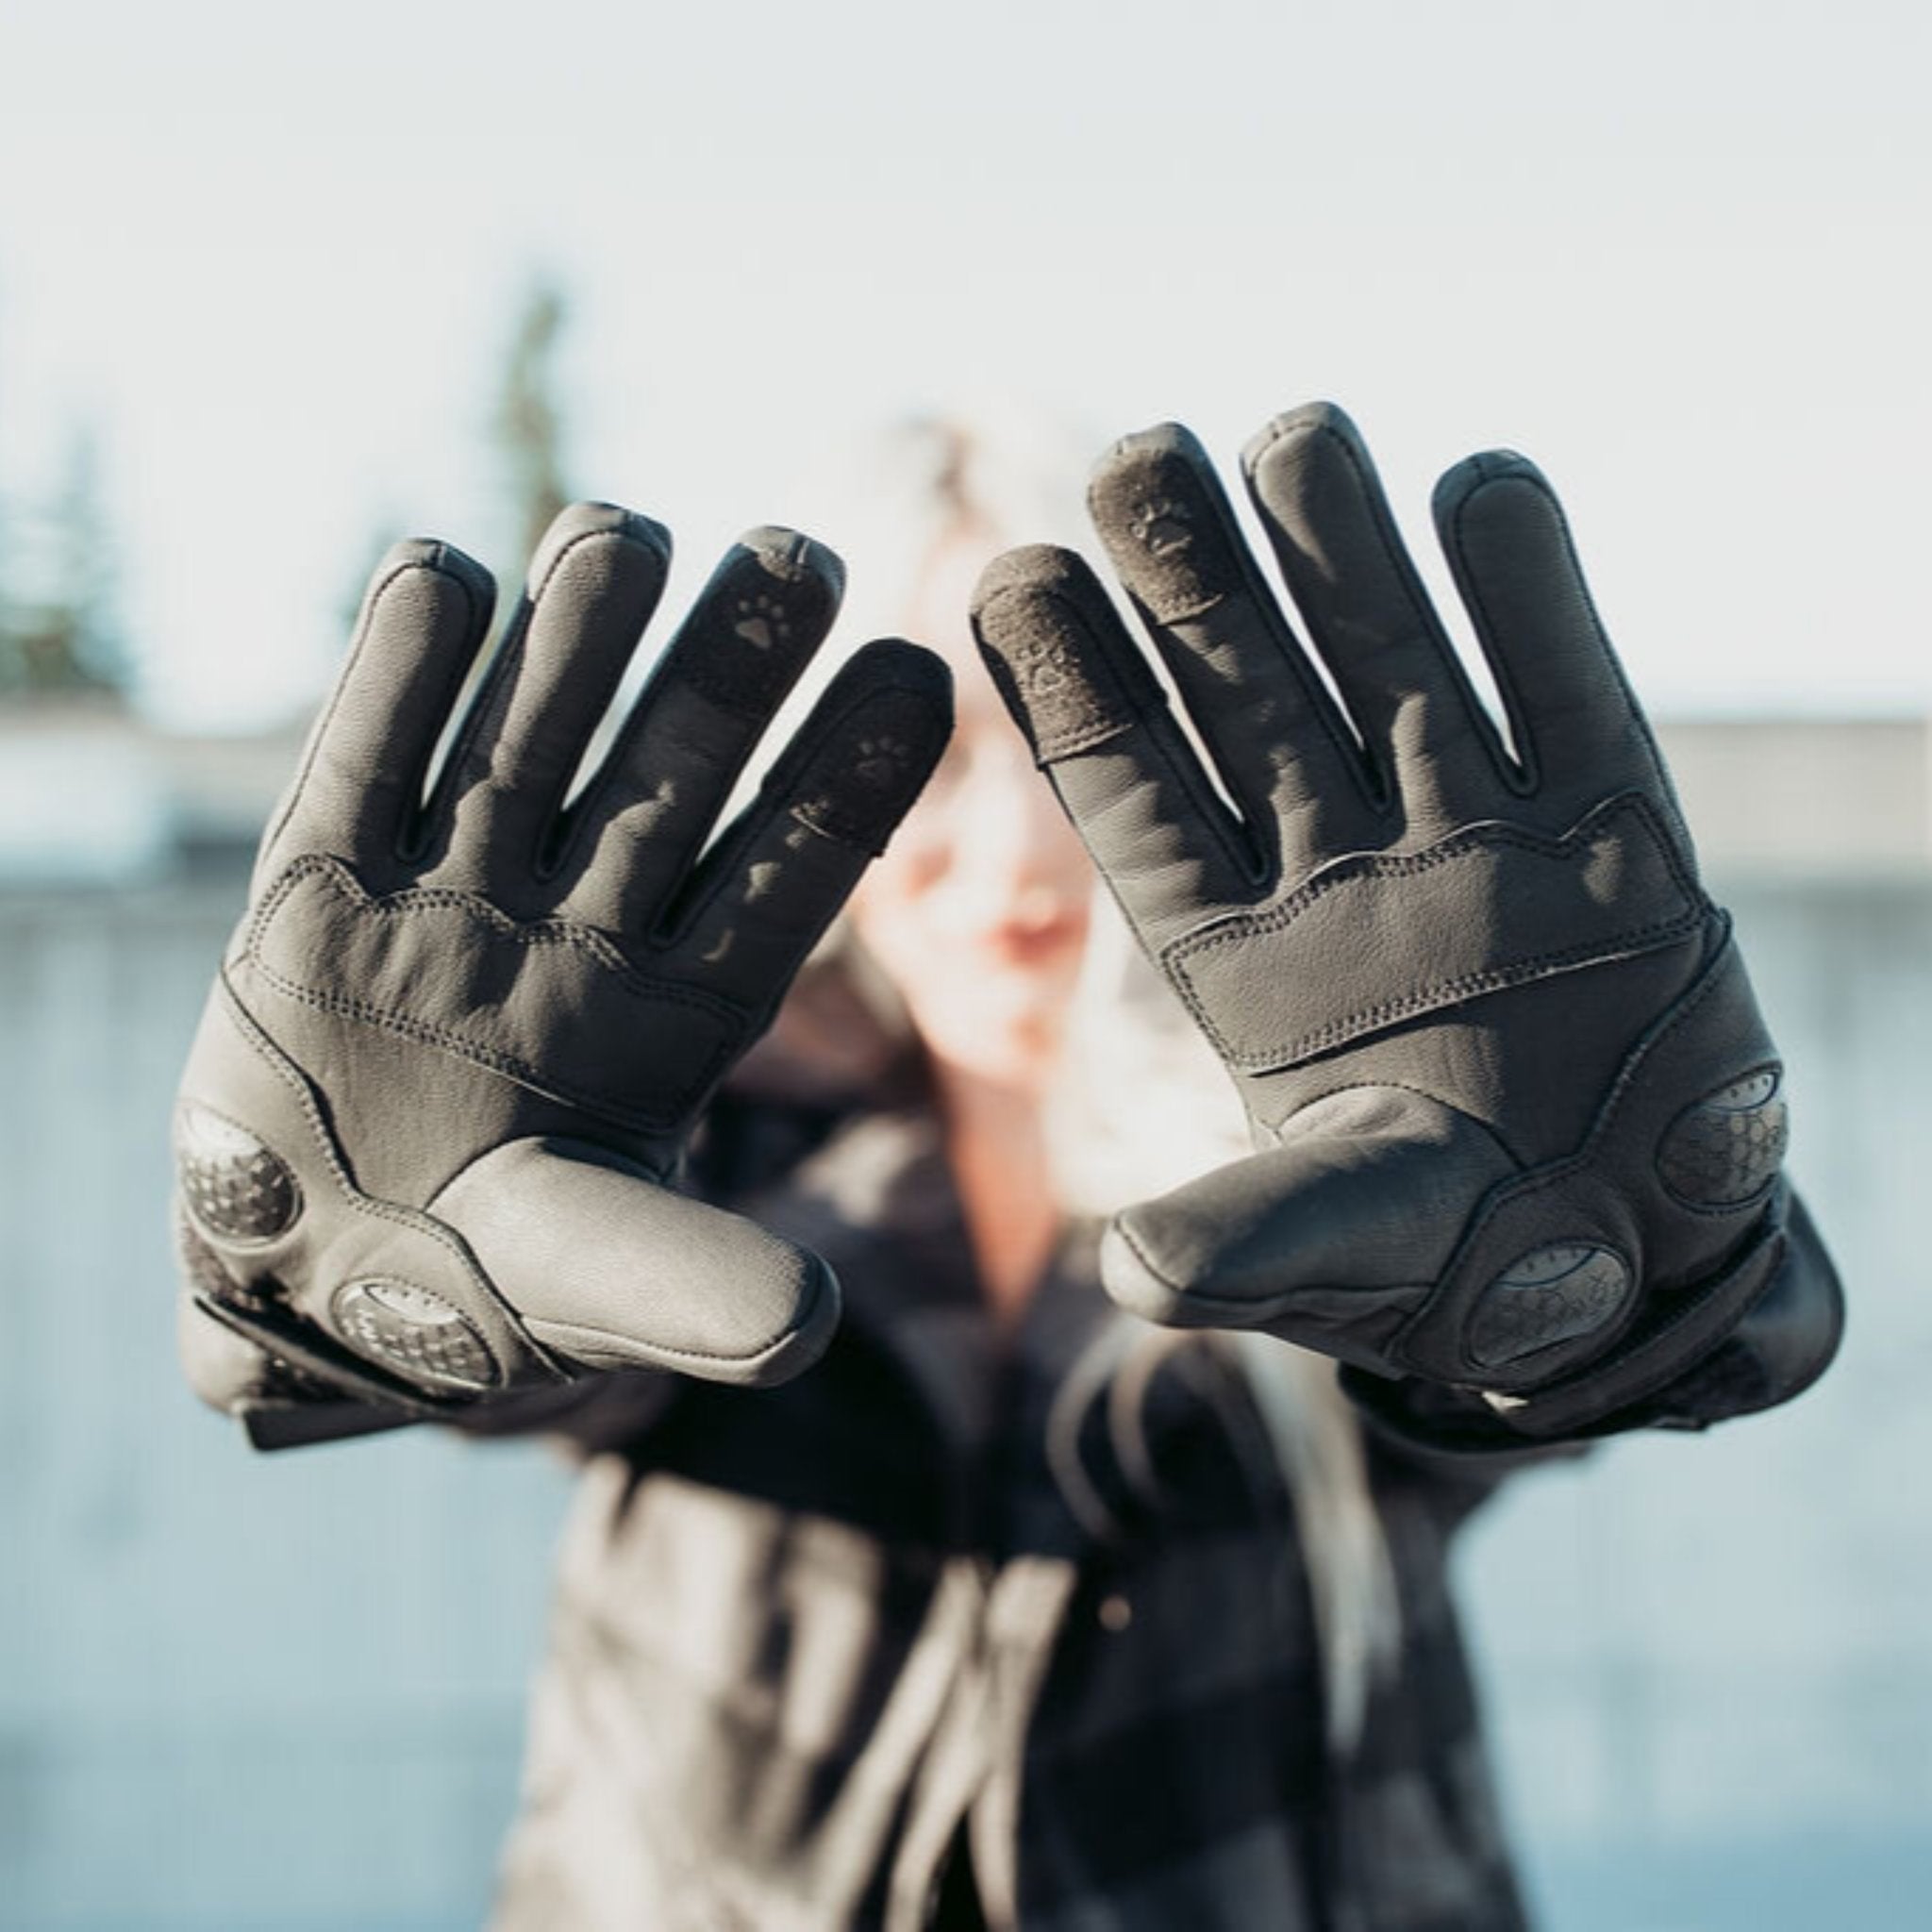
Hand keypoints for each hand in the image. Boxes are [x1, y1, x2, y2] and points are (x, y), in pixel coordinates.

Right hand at [175, 505, 950, 1445]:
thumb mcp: (584, 1282)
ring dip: (575, 639)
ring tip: (628, 530)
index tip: (921, 673)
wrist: (308, 1283)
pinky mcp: (321, 885)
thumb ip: (689, 1289)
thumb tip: (809, 1327)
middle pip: (670, 777)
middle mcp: (581, 929)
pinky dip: (397, 674)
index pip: (784, 875)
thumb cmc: (479, 1286)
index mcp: (679, 1012)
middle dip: (729, 672)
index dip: (847, 778)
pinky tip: (448, 568)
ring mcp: (452, 894)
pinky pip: (364, 761)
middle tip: (799, 555)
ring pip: (528, 741)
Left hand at [972, 404, 1839, 1442]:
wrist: (1626, 1258)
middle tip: (1135, 458)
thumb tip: (1131, 1277)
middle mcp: (1332, 867)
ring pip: (1391, 662)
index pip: (1130, 797)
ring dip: (1345, 552)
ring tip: (1295, 435)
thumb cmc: (1449, 1257)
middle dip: (1193, 582)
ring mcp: (1468, 834)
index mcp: (1230, 952)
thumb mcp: (1342, 1247)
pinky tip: (1484, 487)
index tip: (1010, 577)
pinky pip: (1564, 693)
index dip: (1072, 692)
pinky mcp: (1608, 830)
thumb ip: (1245, 1243)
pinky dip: (1531, 598)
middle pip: (1245, 696)